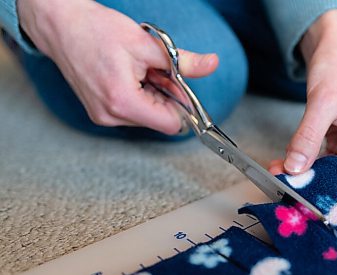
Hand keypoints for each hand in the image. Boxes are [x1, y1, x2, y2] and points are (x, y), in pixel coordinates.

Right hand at [18, 0, 218, 133]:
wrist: (61, 25)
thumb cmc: (97, 30)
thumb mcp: (146, 44)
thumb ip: (182, 61)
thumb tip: (212, 64)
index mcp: (123, 102)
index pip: (172, 125)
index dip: (182, 105)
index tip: (178, 85)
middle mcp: (111, 116)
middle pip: (160, 120)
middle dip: (165, 96)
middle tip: (153, 70)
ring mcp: (103, 117)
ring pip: (147, 116)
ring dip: (151, 95)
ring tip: (137, 70)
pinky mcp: (100, 113)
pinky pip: (132, 112)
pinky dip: (138, 96)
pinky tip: (127, 76)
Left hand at [269, 10, 336, 174]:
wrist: (331, 50)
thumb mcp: (322, 103)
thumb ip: (308, 136)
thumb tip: (294, 167)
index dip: (327, 185)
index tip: (300, 190)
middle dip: (311, 179)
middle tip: (282, 181)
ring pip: (325, 169)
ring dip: (303, 171)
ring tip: (279, 172)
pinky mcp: (335, 141)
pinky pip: (318, 158)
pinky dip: (302, 161)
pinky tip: (285, 163)